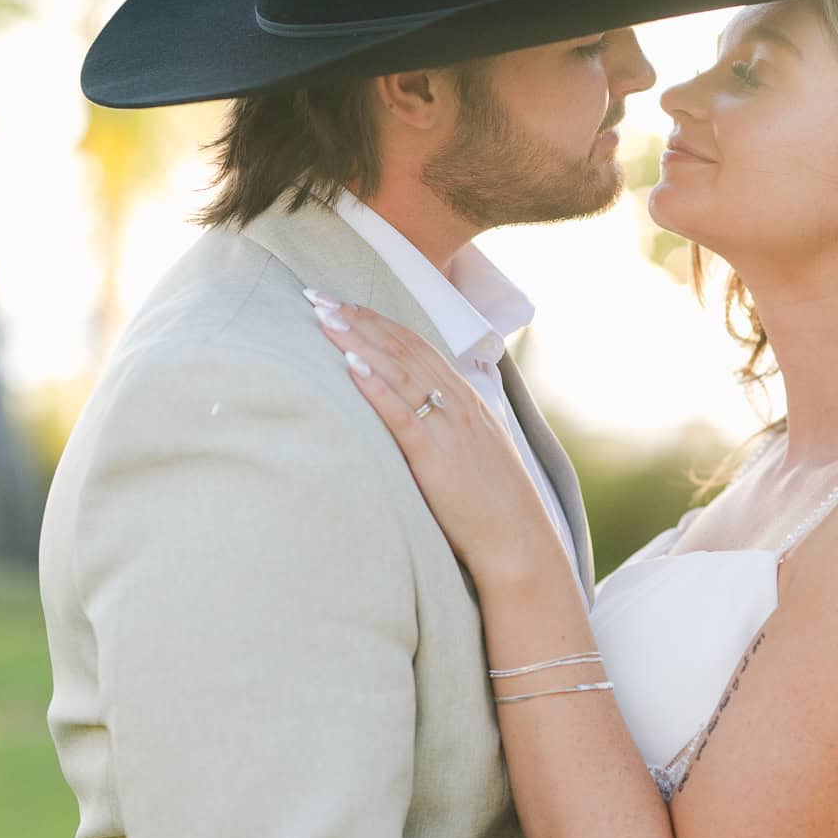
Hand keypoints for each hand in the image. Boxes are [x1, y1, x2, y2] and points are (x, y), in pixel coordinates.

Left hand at [307, 294, 560, 586]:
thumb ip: (447, 425)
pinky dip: (375, 386)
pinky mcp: (436, 456)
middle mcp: (457, 403)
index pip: (416, 347)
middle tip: (318, 297)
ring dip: (358, 340)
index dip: (377, 322)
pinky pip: (402, 413)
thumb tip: (415, 413)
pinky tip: (350, 365)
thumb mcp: (473, 450)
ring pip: (399, 371)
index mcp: (466, 399)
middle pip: (402, 349)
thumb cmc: (493, 503)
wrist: (519, 540)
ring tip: (324, 319)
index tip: (343, 304)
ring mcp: (449, 426)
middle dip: (358, 320)